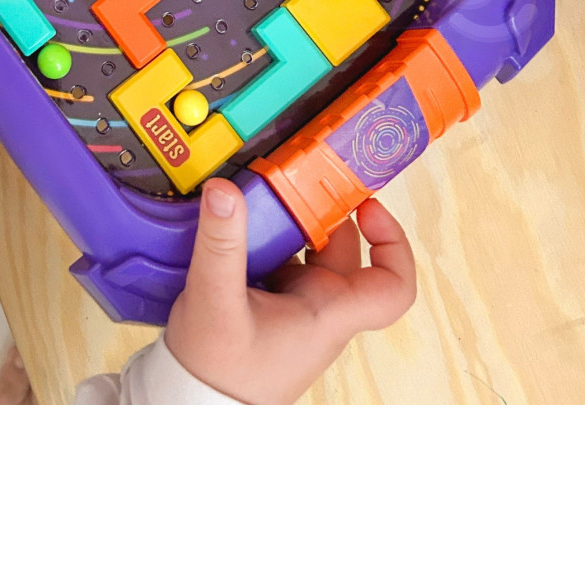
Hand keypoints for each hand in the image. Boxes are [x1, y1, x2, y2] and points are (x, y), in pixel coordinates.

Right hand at [164, 180, 416, 402]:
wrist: (191, 404)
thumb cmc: (217, 371)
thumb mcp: (214, 301)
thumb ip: (220, 244)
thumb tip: (225, 190)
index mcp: (328, 314)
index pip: (392, 287)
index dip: (392, 243)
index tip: (365, 207)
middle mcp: (321, 309)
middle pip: (343, 250)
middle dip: (320, 211)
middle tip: (292, 180)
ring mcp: (297, 307)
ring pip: (309, 251)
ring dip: (289, 222)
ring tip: (258, 197)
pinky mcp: (272, 305)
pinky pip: (282, 260)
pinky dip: (266, 237)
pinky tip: (238, 226)